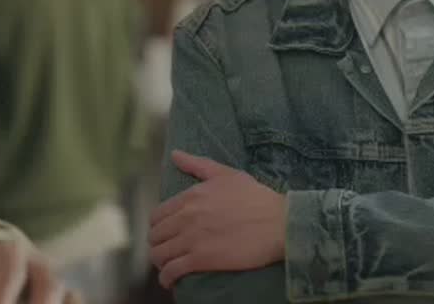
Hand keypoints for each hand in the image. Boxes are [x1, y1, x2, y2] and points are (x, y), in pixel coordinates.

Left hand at [149, 151, 287, 288]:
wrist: (278, 223)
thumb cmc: (256, 197)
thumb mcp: (227, 174)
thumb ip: (198, 165)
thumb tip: (175, 154)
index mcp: (190, 197)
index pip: (157, 215)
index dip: (159, 226)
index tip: (167, 233)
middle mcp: (186, 217)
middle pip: (154, 236)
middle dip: (158, 244)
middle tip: (169, 250)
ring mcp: (191, 239)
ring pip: (158, 254)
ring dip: (160, 261)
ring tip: (169, 265)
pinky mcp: (201, 260)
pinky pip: (171, 271)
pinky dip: (166, 278)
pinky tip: (171, 280)